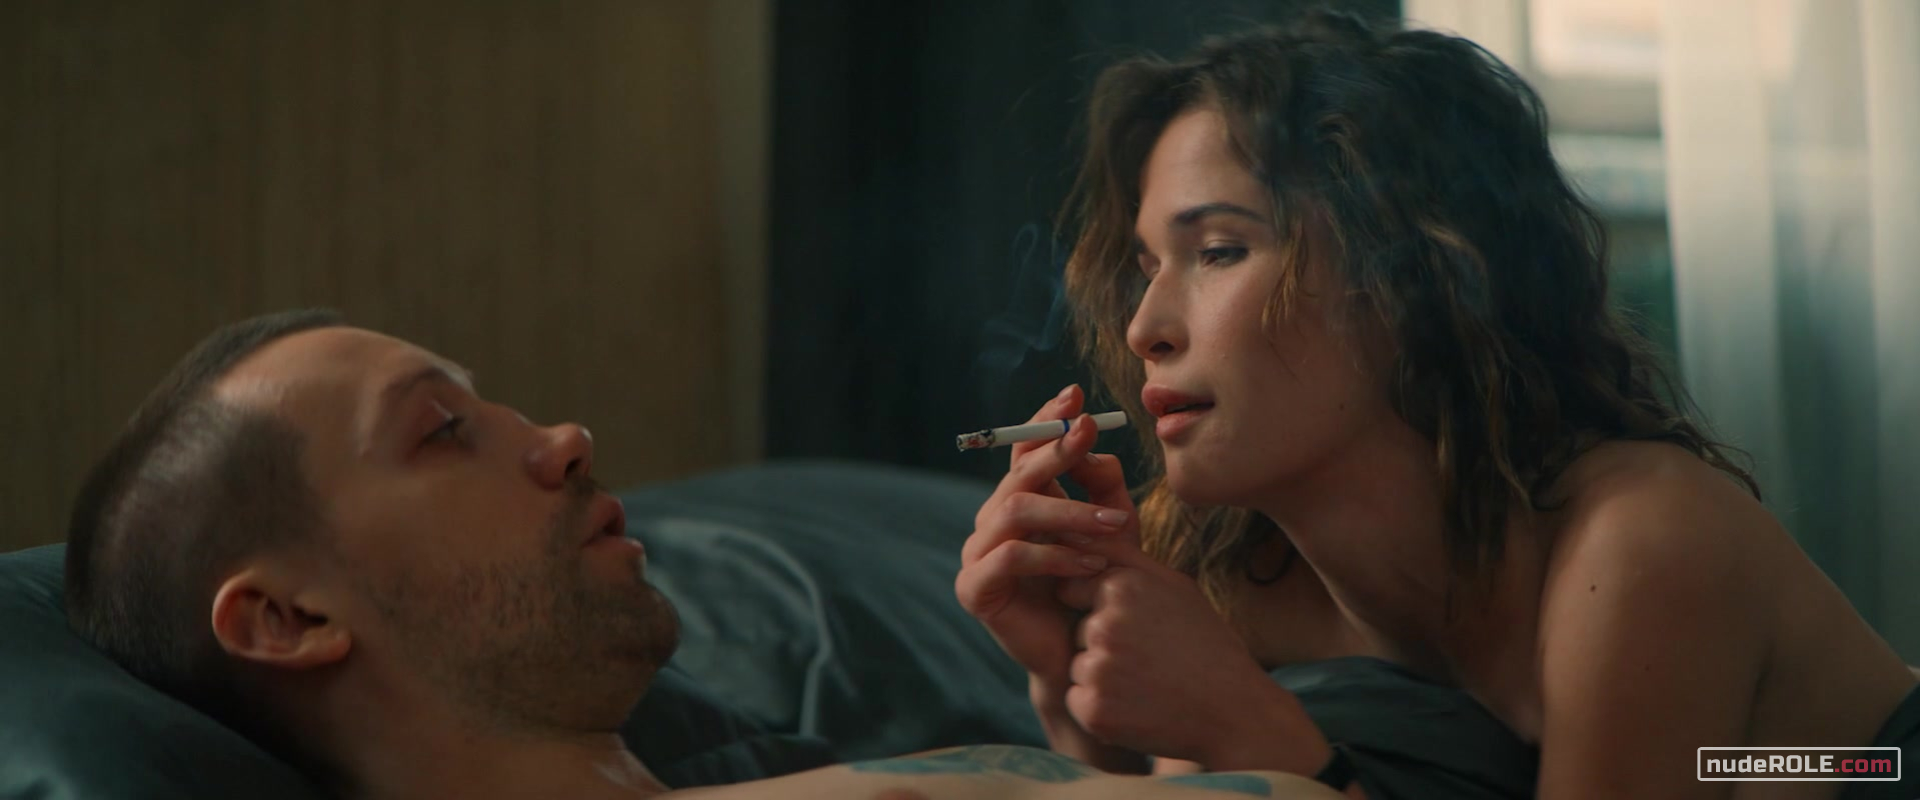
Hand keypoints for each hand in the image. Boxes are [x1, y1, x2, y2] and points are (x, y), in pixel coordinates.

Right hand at [956, 384, 1139, 687]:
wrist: (1083, 654)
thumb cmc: (1096, 588)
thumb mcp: (1112, 529)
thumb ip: (1103, 485)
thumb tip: (1092, 441)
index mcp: (1018, 500)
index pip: (1023, 447)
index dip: (1046, 419)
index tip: (1077, 395)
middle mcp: (991, 521)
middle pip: (1017, 473)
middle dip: (1056, 450)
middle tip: (1089, 433)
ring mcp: (977, 554)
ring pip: (1016, 511)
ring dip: (1070, 512)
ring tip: (1116, 524)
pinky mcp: (975, 589)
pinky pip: (1012, 557)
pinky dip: (1056, 555)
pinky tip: (1093, 564)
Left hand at [1055, 539, 1329, 773]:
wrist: (1235, 712)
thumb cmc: (1205, 644)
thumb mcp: (1173, 586)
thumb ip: (1123, 556)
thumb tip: (1076, 532)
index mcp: (1123, 587)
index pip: (1074, 591)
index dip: (1104, 610)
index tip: (1138, 627)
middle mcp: (1105, 624)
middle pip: (1080, 632)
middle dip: (1106, 645)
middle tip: (1153, 660)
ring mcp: (1099, 669)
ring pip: (1079, 667)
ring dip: (1104, 678)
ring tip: (1150, 683)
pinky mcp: (1095, 710)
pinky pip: (1078, 701)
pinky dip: (1101, 709)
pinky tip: (1139, 708)